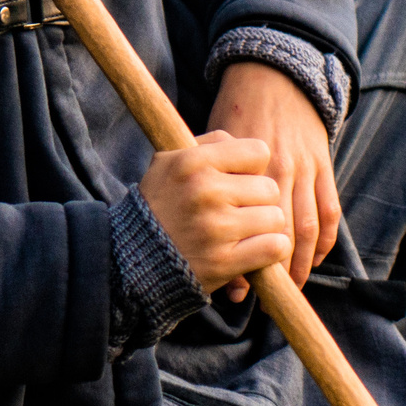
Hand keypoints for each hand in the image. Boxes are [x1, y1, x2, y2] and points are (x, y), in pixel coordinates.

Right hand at [139, 132, 291, 299]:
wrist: (129, 259)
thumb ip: (210, 145)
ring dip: (265, 227)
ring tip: (243, 232)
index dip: (253, 168)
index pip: (259, 152)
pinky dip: (271, 250)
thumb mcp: (168, 163)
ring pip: (275, 218)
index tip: (239, 181)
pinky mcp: (224, 261)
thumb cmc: (157, 206)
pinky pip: (275, 246)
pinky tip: (254, 249)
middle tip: (238, 211)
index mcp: (193, 162)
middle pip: (270, 188)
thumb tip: (251, 147)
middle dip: (258, 201)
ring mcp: (216, 227)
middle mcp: (205, 191)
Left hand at [205, 60, 342, 291]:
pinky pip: (329, 209)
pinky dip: (325, 239)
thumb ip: (211, 190)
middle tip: (270, 296)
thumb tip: (211, 232)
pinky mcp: (323, 165)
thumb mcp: (215, 147)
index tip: (237, 288)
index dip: (245, 258)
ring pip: (308, 226)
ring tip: (294, 286)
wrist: (273, 78)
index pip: (248, 224)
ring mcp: (304, 168)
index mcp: (246, 166)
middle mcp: (278, 169)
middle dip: (278, 270)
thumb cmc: (234, 115)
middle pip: (280, 231)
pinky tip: (315, 258)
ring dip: (304, 262)